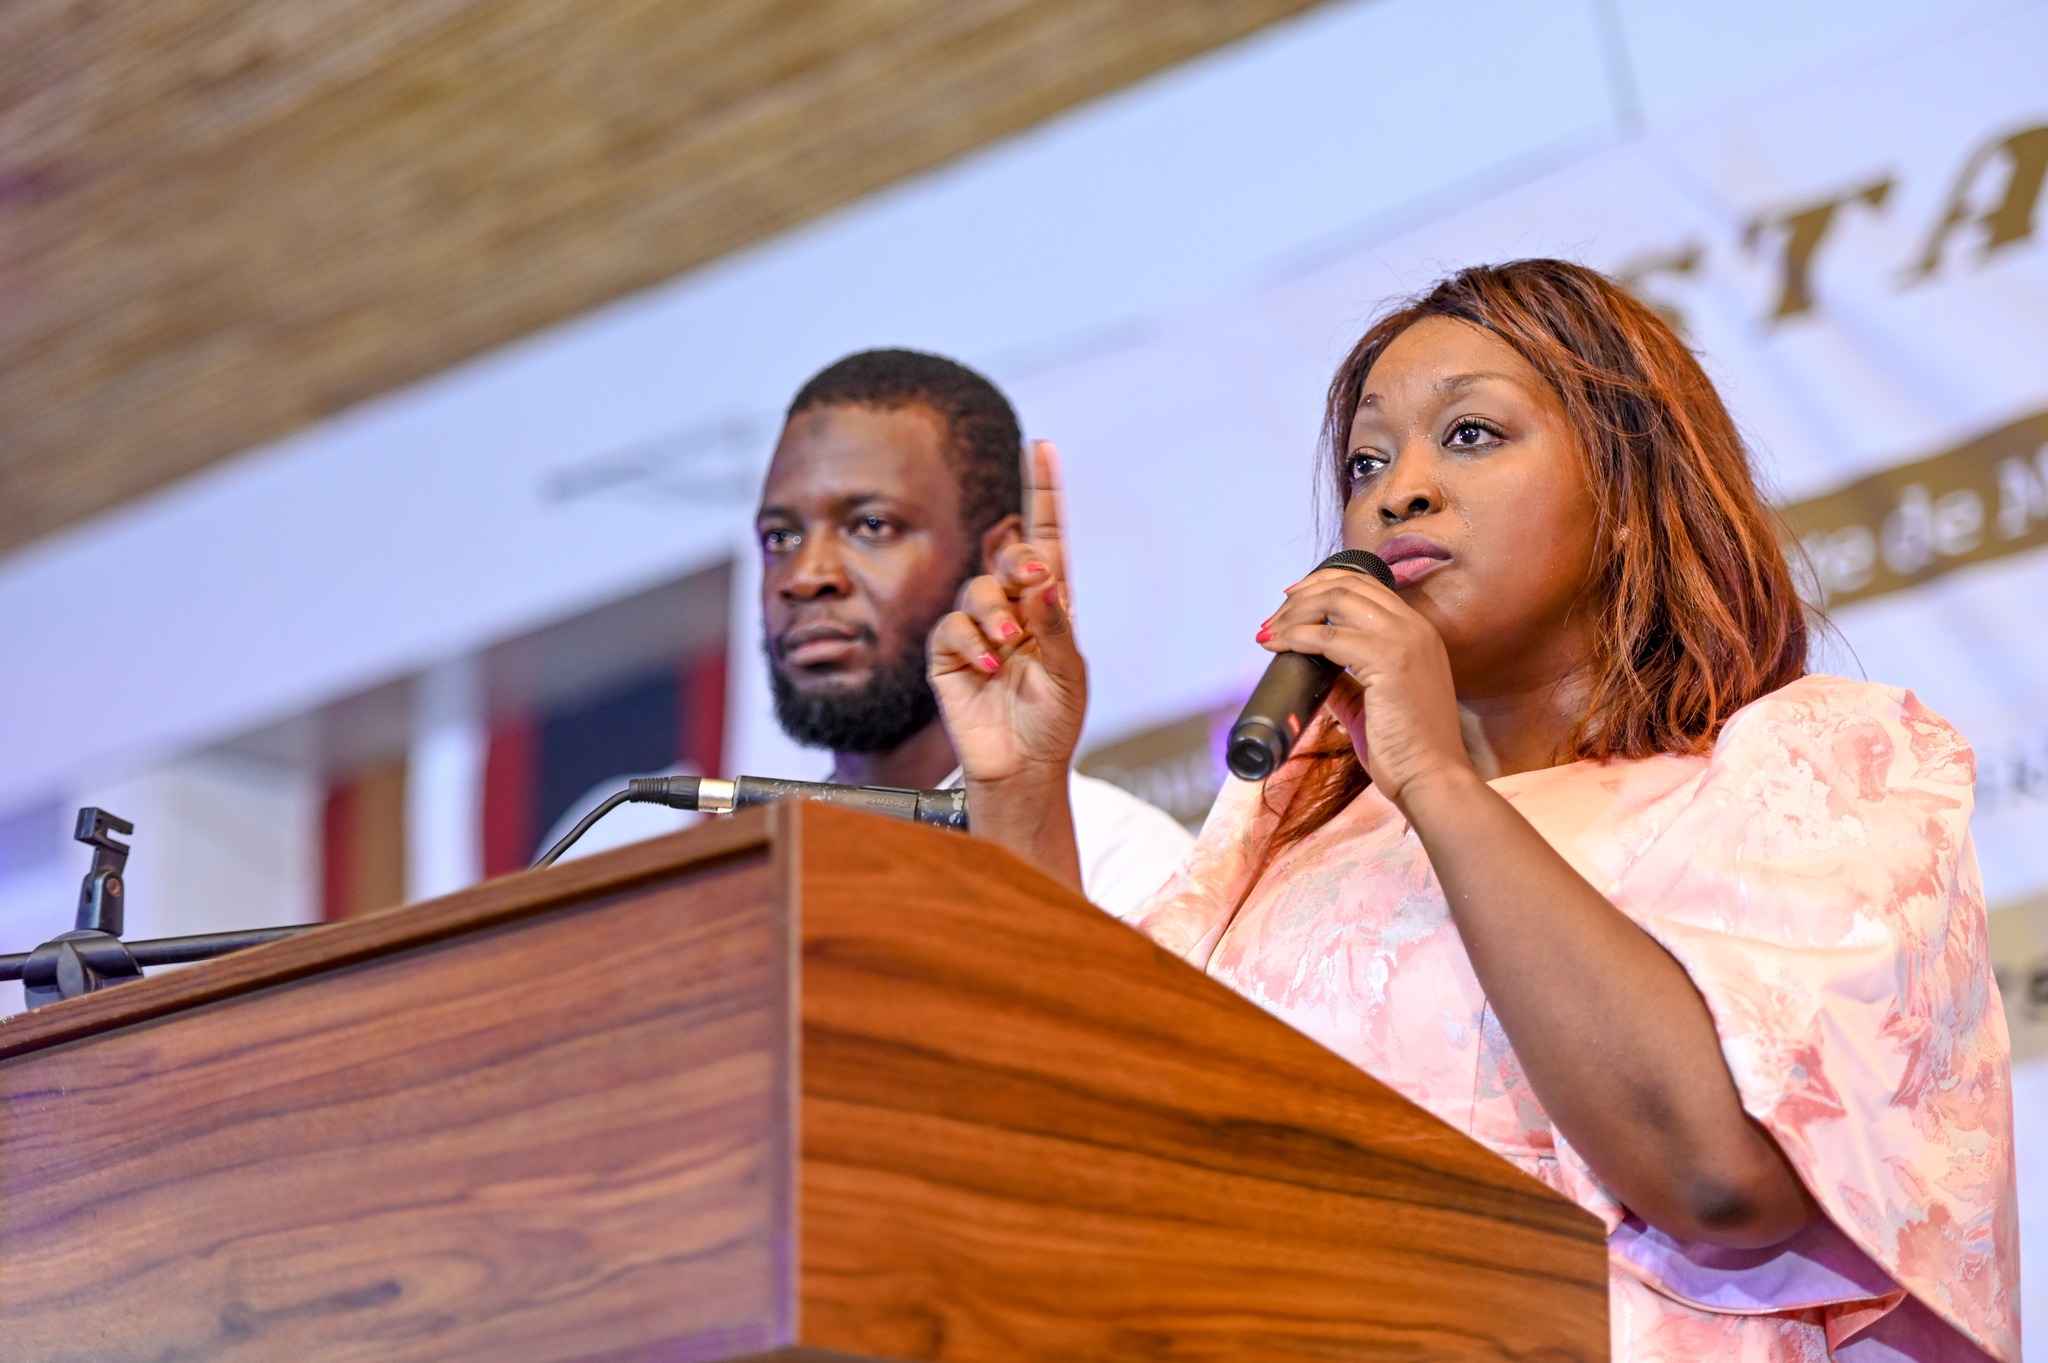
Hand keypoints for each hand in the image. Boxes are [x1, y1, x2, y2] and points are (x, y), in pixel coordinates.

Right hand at [929, 440, 1087, 784]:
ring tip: (1010, 647)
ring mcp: (978, 629)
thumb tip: (1044, 577)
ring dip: (994, 614)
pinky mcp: (948, 654)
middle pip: (1007, 556)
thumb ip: (1054, 624)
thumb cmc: (1053, 721)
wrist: (1021, 767)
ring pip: (976, 590)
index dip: (1042, 492)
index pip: (1046, 537)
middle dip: (1016, 560)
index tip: (1040, 447)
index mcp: (1050, 604)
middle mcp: (1013, 608)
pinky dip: (971, 643)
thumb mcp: (1068, 672)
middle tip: (1030, 579)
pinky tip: (989, 666)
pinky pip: (950, 628)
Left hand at [1259, 565, 1470, 807]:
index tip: (1290, 603)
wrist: (1433, 779)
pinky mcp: (1389, 661)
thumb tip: (1311, 668)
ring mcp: (1405, 640)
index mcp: (1417, 633)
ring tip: (1269, 632)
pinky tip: (1278, 646)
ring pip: (1336, 600)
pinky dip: (1296, 636)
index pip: (1365, 586)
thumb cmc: (1406, 750)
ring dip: (1294, 612)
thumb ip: (1345, 682)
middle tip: (1272, 619)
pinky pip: (1328, 636)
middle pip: (1347, 584)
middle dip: (1301, 596)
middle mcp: (1414, 628)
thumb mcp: (1370, 705)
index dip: (1321, 586)